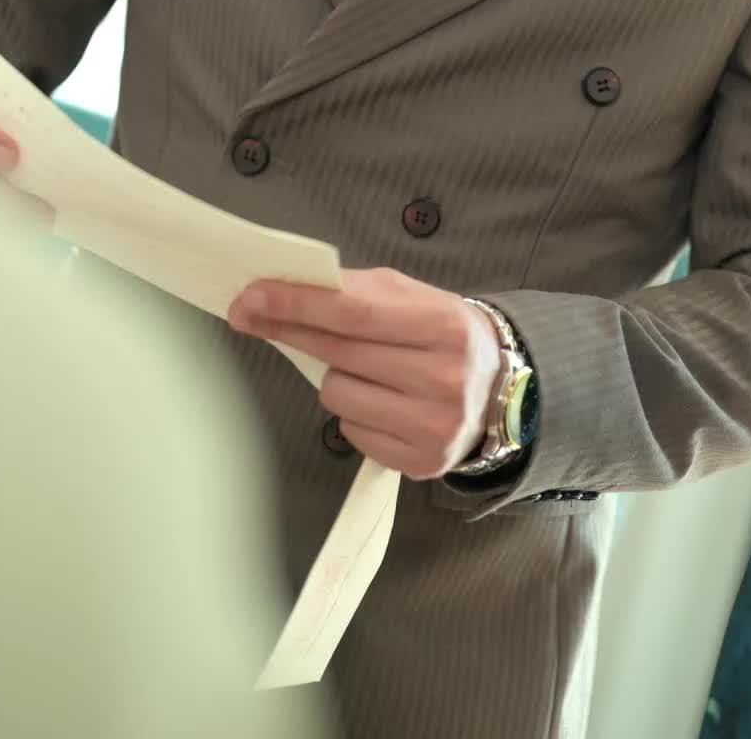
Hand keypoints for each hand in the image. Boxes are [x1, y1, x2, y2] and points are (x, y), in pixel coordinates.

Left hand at [228, 267, 501, 479]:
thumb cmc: (441, 332)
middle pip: (338, 353)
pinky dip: (354, 412)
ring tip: (365, 370)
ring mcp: (433, 425)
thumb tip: (285, 288)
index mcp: (443, 324)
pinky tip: (381, 400)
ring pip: (336, 396)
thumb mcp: (412, 296)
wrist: (500, 388)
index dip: (296, 303)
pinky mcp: (421, 462)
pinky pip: (350, 431)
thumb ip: (356, 290)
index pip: (352, 312)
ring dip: (334, 378)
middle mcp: (443, 378)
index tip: (250, 296)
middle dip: (290, 329)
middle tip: (253, 311)